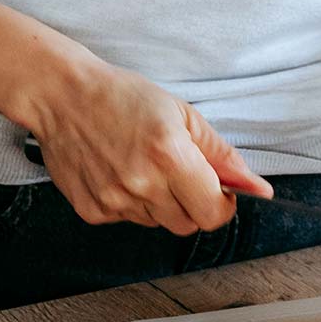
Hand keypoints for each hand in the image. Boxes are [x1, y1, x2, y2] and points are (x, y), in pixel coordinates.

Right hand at [0, 0, 272, 234]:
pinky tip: (120, 172)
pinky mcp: (92, 212)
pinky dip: (132, 203)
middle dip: (194, 204)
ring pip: (158, 223)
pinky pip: (128, 220)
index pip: (212, 212)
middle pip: (188, 224)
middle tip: (182, 174)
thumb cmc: (123, 96)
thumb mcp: (182, 112)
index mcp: (170, 154)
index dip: (222, 205)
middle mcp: (142, 183)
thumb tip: (256, 186)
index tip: (220, 192)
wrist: (63, 97)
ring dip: (162, 203)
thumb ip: (220, 153)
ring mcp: (114, 201)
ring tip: (145, 165)